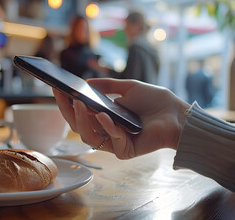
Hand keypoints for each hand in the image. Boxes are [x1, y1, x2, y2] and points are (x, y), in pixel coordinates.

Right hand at [53, 78, 190, 158]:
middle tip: (61, 94)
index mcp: (106, 118)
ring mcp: (115, 143)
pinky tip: (104, 115)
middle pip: (79, 126)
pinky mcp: (125, 151)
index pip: (81, 114)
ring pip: (88, 137)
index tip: (56, 88)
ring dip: (82, 120)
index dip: (67, 102)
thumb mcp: (129, 87)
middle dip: (67, 111)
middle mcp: (107, 132)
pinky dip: (107, 127)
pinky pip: (111, 140)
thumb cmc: (156, 101)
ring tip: (79, 103)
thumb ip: (108, 86)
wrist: (178, 114)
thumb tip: (86, 82)